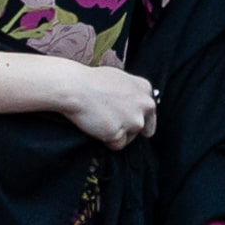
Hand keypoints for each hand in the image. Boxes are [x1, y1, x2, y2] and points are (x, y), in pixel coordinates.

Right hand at [47, 57, 161, 147]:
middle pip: (145, 128)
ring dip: (117, 135)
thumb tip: (135, 104)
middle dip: (131, 130)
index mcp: (145, 89)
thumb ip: (133, 92)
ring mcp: (134, 120)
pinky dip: (107, 141)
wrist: (75, 87)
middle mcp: (145, 105)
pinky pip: (116, 145)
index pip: (150, 112)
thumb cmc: (92, 81)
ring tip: (101, 121)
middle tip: (113, 124)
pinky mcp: (119, 133)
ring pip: (130, 138)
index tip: (125, 117)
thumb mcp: (120, 79)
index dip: (136, 116)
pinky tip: (97, 128)